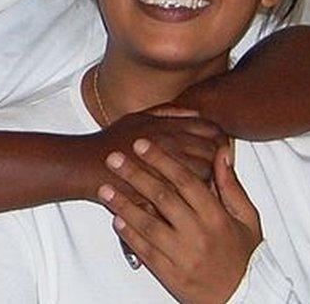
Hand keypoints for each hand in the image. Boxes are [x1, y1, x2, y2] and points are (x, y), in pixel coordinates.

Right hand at [81, 108, 226, 204]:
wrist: (88, 165)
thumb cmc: (112, 140)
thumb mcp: (140, 116)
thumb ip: (169, 113)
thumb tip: (196, 113)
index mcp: (170, 125)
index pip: (212, 129)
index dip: (221, 139)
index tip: (219, 148)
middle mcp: (172, 143)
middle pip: (214, 151)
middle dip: (219, 160)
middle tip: (218, 169)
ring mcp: (168, 167)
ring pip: (206, 173)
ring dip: (211, 178)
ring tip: (207, 183)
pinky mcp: (160, 189)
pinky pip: (189, 193)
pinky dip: (194, 195)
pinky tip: (191, 196)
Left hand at [99, 140, 261, 303]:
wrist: (244, 296)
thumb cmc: (244, 254)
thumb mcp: (247, 217)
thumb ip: (230, 184)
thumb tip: (221, 152)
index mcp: (216, 216)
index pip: (185, 180)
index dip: (162, 160)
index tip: (142, 145)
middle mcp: (198, 234)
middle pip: (162, 198)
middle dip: (135, 175)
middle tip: (114, 158)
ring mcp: (183, 255)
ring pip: (148, 225)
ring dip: (123, 205)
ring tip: (104, 189)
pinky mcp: (171, 274)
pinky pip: (145, 251)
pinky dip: (129, 235)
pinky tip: (116, 219)